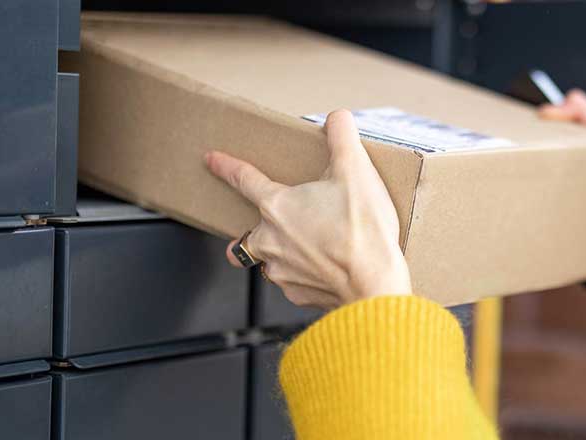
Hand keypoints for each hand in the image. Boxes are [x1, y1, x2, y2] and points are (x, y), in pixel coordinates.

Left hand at [205, 109, 411, 308]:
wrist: (374, 284)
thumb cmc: (362, 230)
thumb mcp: (357, 171)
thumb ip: (343, 138)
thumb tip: (339, 117)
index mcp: (278, 205)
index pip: (243, 179)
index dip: (226, 167)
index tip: (211, 160)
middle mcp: (269, 239)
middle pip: (246, 233)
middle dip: (253, 228)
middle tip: (277, 223)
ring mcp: (280, 270)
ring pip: (266, 260)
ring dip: (278, 253)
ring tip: (305, 248)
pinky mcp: (296, 294)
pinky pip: (291, 282)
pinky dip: (304, 275)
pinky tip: (326, 268)